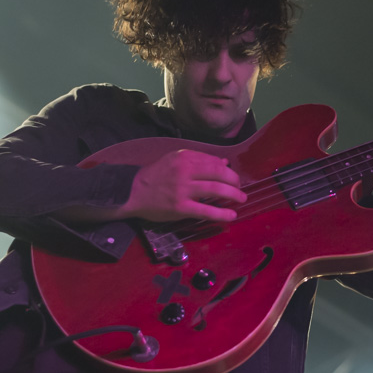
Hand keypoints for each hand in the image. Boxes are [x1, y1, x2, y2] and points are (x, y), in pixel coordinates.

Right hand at [121, 149, 247, 222]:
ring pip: (216, 190)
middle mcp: (185, 171)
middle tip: (240, 188)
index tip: (233, 177)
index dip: (227, 170)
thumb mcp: (175, 160)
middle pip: (219, 173)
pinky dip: (221, 213)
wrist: (131, 191)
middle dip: (234, 181)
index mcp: (184, 157)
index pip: (213, 161)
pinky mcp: (181, 207)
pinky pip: (206, 210)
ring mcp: (183, 190)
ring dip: (233, 195)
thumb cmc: (155, 176)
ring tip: (241, 199)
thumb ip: (198, 160)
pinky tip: (231, 215)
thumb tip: (224, 162)